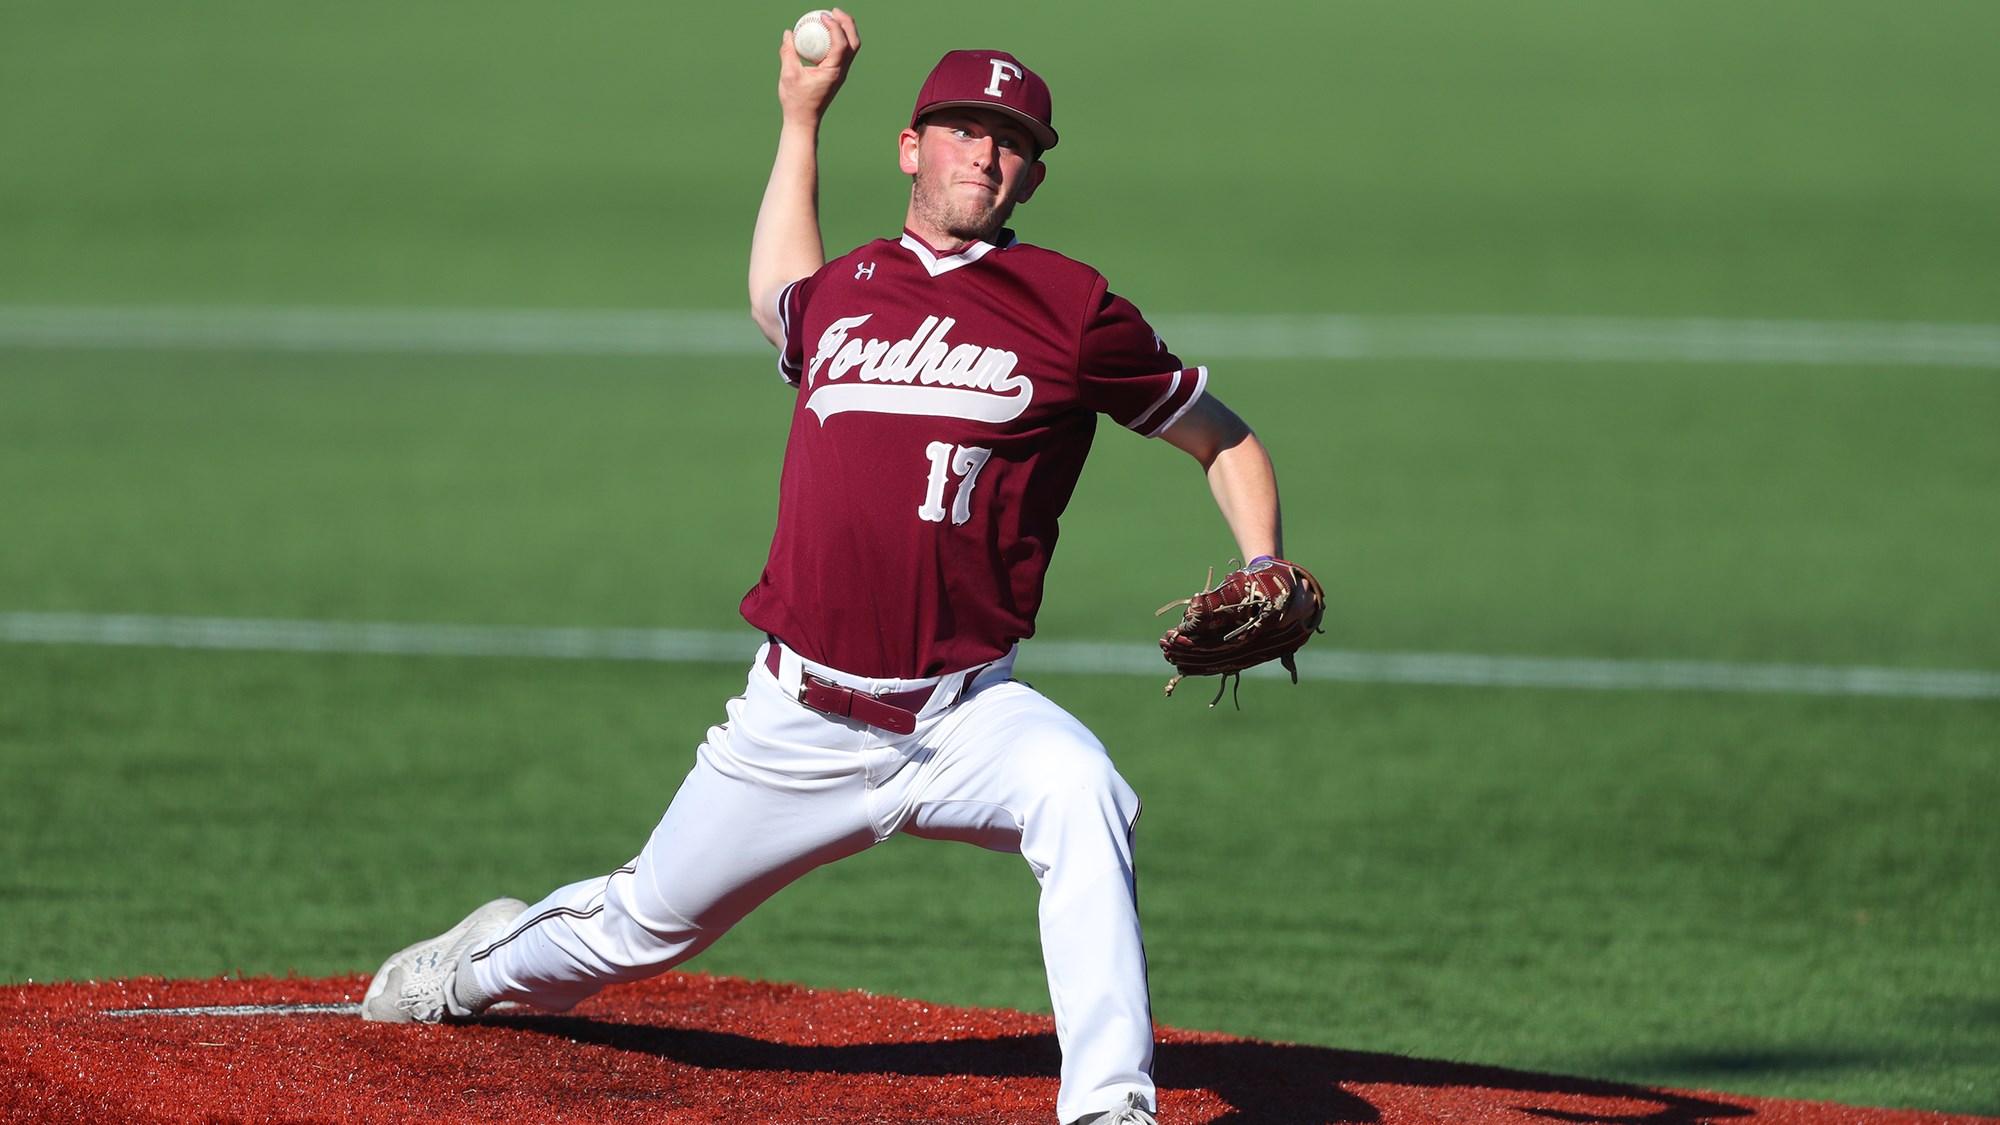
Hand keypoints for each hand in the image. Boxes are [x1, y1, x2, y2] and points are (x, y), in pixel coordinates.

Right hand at [778, 8, 860, 127]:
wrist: (803, 121)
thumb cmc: (796, 101)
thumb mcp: (788, 74)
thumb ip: (788, 52)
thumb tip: (788, 33)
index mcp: (833, 72)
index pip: (841, 43)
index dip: (835, 26)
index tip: (823, 16)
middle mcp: (841, 72)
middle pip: (853, 42)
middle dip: (846, 23)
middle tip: (833, 11)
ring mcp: (840, 73)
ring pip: (851, 47)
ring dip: (844, 30)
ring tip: (831, 18)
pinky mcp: (836, 75)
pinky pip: (841, 53)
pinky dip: (837, 39)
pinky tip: (823, 34)